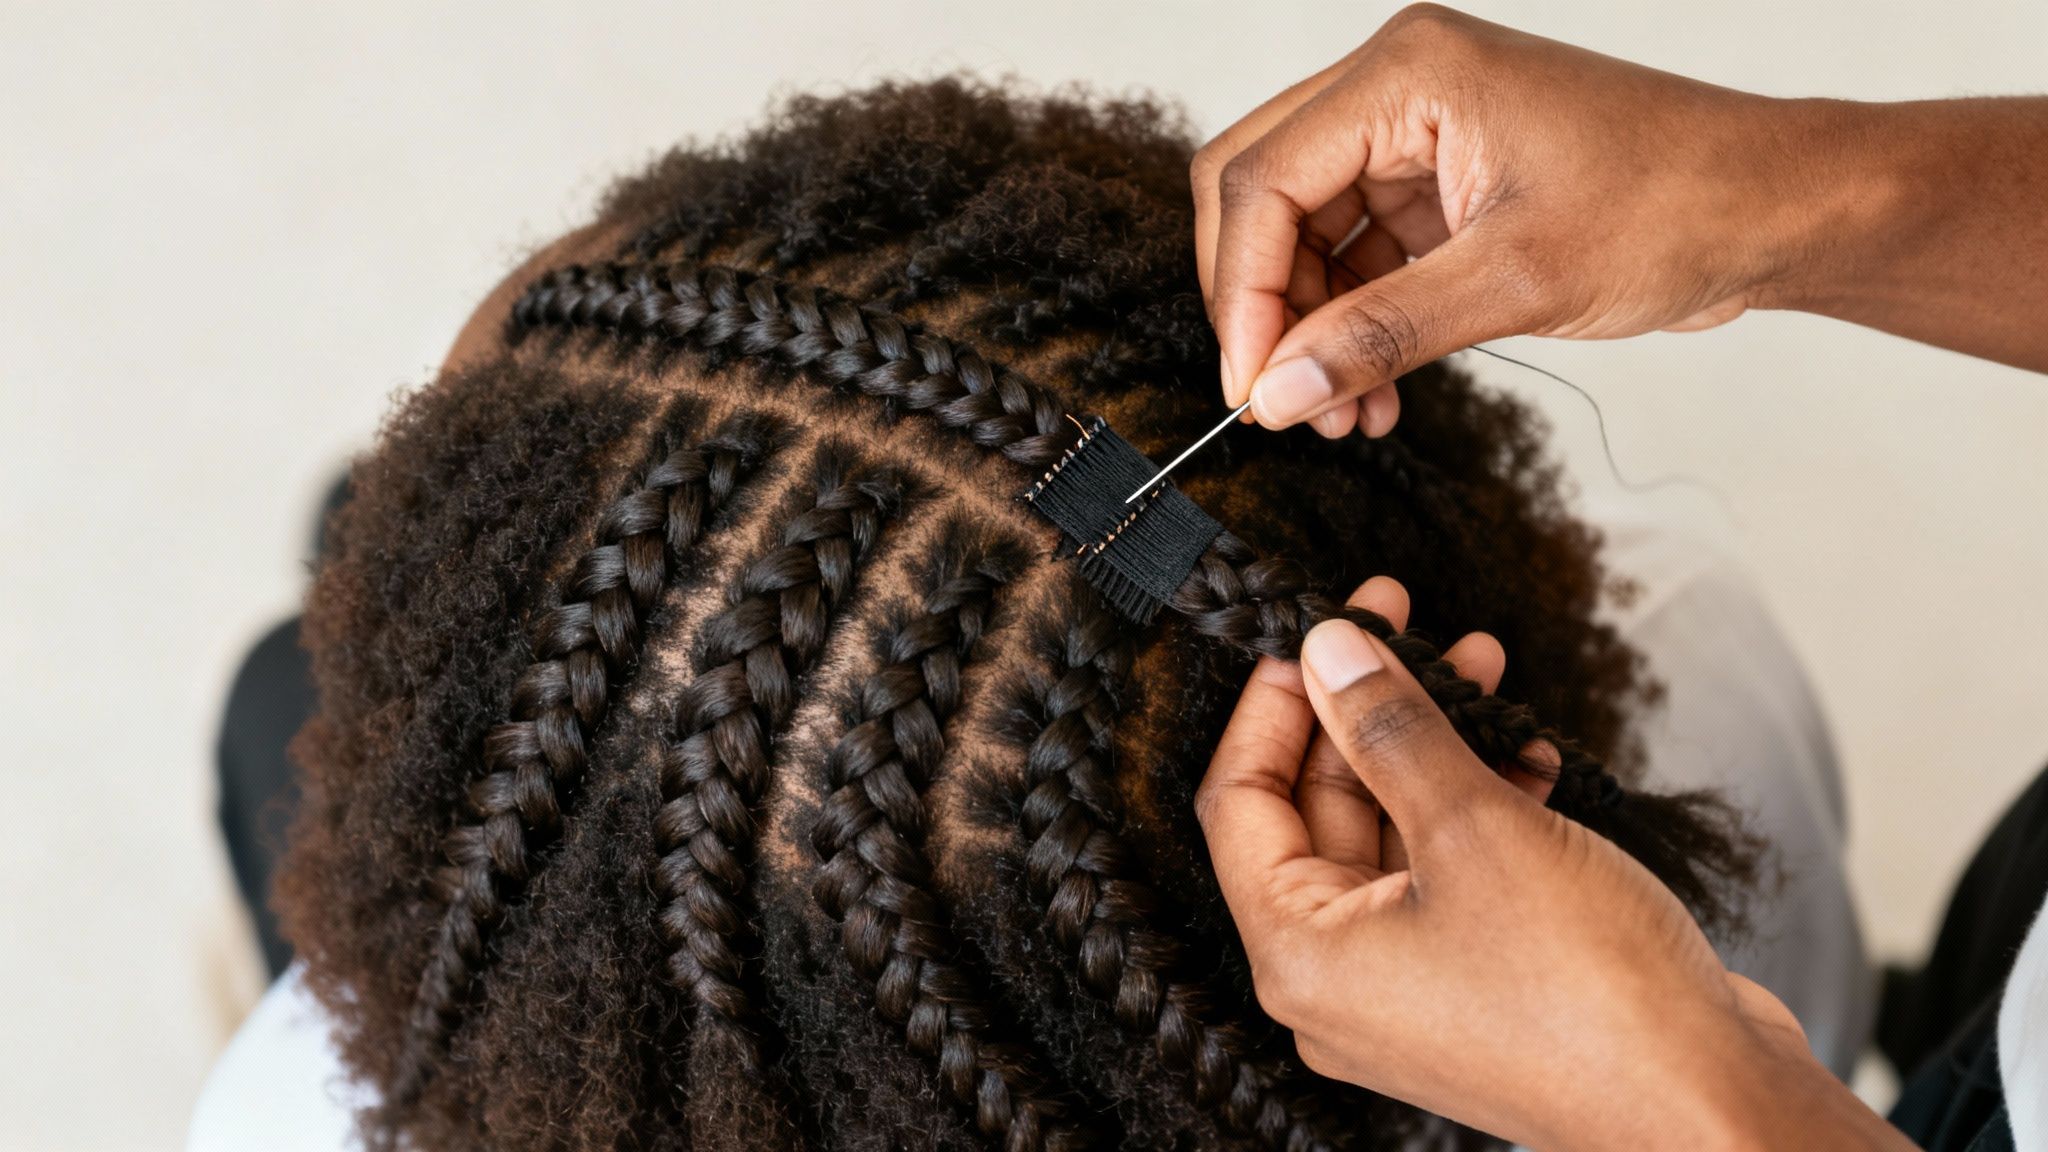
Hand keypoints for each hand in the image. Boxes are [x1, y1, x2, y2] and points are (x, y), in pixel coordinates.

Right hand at [1190, 5, 1829, 437]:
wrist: (1772, 209)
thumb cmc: (1676, 204)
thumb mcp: (1517, 282)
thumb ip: (1381, 336)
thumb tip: (1278, 393)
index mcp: (1406, 73)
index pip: (1262, 179)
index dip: (1243, 293)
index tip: (1251, 386)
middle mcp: (1396, 89)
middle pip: (1260, 194)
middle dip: (1262, 305)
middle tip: (1278, 396)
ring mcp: (1415, 136)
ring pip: (1303, 234)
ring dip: (1308, 327)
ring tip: (1340, 411)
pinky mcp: (1438, 185)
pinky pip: (1356, 256)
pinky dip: (1351, 325)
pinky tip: (1372, 390)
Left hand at [1195, 577, 1912, 1150]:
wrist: (1716, 1108)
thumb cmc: (1591, 993)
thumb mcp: (1473, 826)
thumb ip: (1389, 729)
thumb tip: (1327, 652)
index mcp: (1300, 956)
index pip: (1240, 802)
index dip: (1273, 705)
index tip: (1313, 633)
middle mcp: (1340, 981)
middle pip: (1317, 813)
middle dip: (1365, 712)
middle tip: (1405, 626)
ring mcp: (1410, 988)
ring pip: (1392, 836)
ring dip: (1432, 748)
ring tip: (1478, 666)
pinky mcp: (1478, 986)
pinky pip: (1449, 875)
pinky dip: (1478, 809)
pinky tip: (1527, 754)